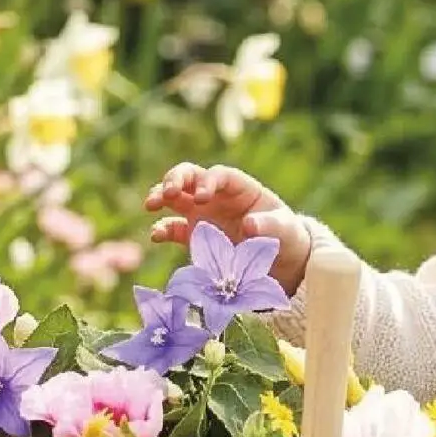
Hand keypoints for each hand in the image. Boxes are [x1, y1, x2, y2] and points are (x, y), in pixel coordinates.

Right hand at [144, 161, 312, 295]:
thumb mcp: (284, 230)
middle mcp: (217, 195)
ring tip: (150, 205)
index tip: (201, 197)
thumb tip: (250, 226)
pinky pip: (172, 228)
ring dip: (159, 196)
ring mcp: (202, 213)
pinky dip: (162, 229)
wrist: (279, 261)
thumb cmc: (285, 237)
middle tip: (166, 193)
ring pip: (174, 196)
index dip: (208, 182)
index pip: (219, 175)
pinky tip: (156, 236)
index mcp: (239, 187)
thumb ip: (268, 226)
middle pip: (190, 176)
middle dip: (175, 179)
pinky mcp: (193, 235)